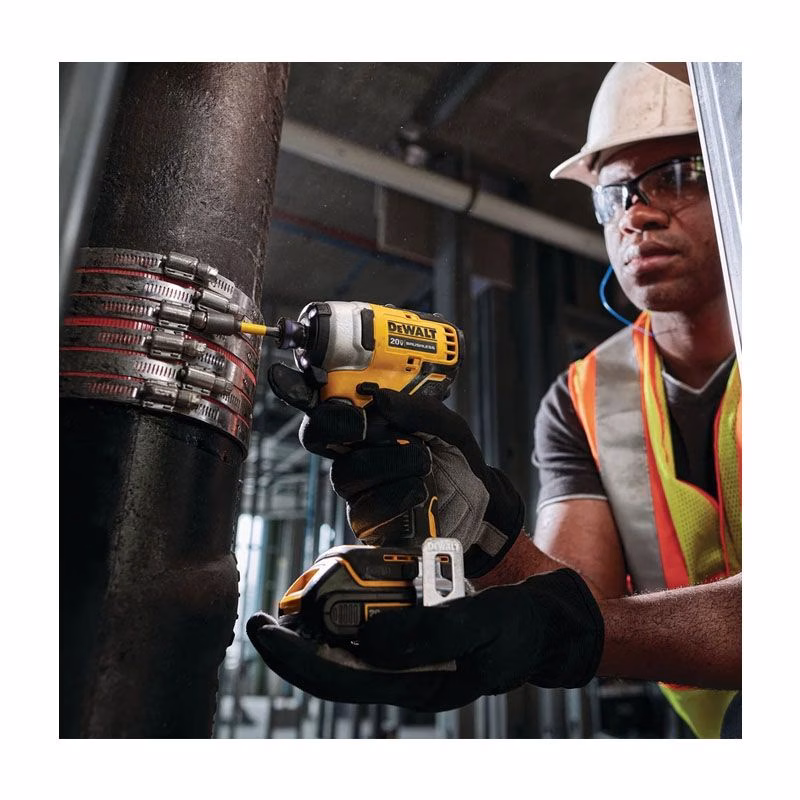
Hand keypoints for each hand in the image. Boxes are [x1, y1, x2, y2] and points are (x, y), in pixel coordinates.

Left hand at [246, 568, 603, 711]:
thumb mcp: (484, 625)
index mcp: (418, 685)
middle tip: (263, 615)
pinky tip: (340, 588)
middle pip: (334, 667)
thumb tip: (373, 639)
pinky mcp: (414, 639)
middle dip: (294, 645)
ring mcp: (408, 659)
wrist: (541, 625)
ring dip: (316, 628)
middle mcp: (404, 676)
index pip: (341, 679)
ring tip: (295, 598)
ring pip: (347, 649)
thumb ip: (433, 633)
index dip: (295, 659)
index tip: (262, 630)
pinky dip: (348, 609)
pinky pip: (370, 629)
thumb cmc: (517, 629)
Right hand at [267, 363, 524, 577]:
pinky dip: (398, 494)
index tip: (309, 385)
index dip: (304, 393)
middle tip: (380, 428)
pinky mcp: (369, 521)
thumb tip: (380, 399)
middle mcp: (354, 453)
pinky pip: (368, 508)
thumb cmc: (456, 459)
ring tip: (423, 460)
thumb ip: (418, 409)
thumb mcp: (447, 425)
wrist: (480, 504)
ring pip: (347, 472)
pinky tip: (420, 490)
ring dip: (389, 461)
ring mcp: (358, 489)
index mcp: (366, 424)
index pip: (323, 408)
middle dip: (347, 428)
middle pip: (320, 437)